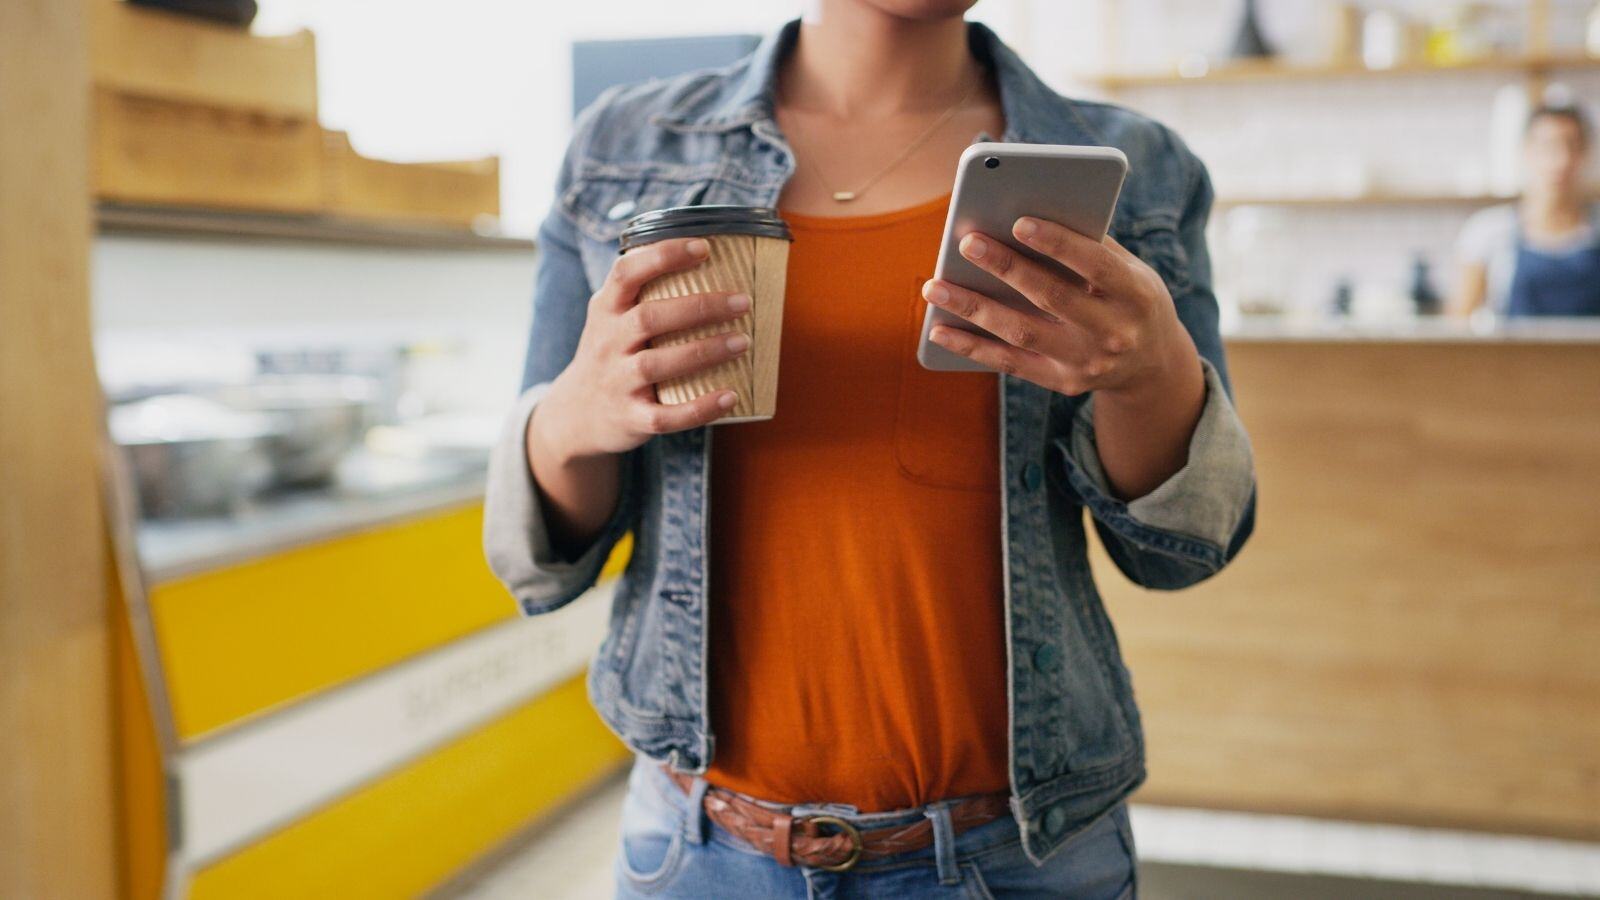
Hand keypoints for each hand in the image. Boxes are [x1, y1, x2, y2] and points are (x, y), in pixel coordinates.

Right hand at [535, 237, 750, 461]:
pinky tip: (730, 396)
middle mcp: (608, 342)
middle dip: (699, 307)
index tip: (703, 247)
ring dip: (704, 351)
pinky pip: (666, 416)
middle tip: (742, 302)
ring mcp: (617, 382)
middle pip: (649, 318)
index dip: (663, 256)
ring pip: (658, 364)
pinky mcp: (631, 418)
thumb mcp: (612, 317)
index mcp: (606, 310)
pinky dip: (700, 408)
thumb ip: (644, 292)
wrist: (576, 414)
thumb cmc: (612, 354)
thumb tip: (711, 258)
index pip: (626, 273)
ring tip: (743, 342)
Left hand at [923, 216, 1207, 498]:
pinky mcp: (1062, 382)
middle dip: (1007, 268)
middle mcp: (1113, 332)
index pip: (1095, 265)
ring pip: (1022, 333)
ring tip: (935, 287)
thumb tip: (1025, 216)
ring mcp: (1087, 362)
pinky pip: (1010, 364)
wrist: (1152, 364)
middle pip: (1051, 298)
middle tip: (966, 242)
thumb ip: (1089, 245)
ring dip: (974, 308)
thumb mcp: (1130, 269)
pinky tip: (939, 329)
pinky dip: (972, 347)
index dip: (1057, 243)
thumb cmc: (1129, 297)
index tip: (1019, 221)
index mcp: (1136, 294)